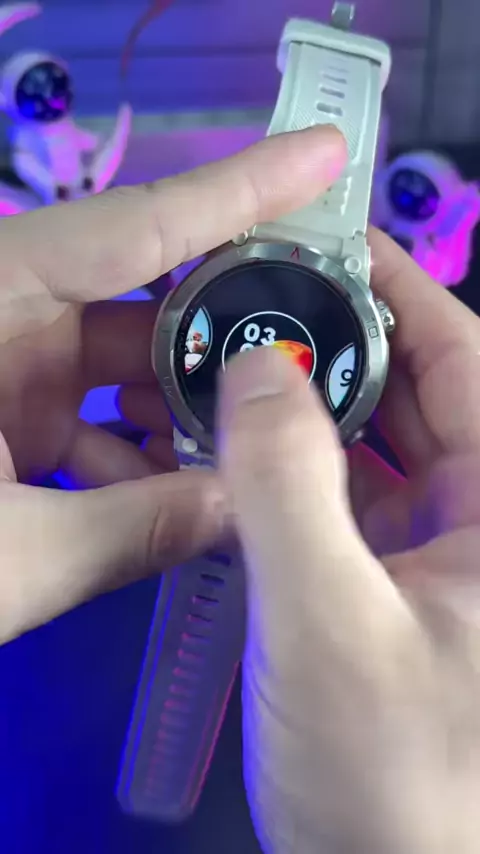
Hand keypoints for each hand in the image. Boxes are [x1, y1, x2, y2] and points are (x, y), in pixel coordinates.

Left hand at [0, 125, 346, 643]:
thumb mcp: (11, 558)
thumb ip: (141, 530)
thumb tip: (248, 513)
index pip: (132, 228)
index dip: (239, 188)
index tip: (324, 154)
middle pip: (137, 293)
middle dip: (224, 324)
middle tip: (311, 337)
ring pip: (119, 363)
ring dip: (181, 409)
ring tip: (251, 448)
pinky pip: (90, 411)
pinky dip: (136, 449)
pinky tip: (177, 494)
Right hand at [219, 234, 479, 853]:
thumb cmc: (391, 776)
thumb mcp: (333, 624)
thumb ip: (287, 485)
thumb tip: (256, 362)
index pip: (463, 359)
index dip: (397, 290)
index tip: (320, 243)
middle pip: (415, 392)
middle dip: (336, 341)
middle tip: (250, 300)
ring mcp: (438, 552)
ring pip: (375, 445)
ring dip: (307, 404)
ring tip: (232, 362)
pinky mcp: (393, 585)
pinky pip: (346, 498)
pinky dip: (296, 468)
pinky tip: (239, 448)